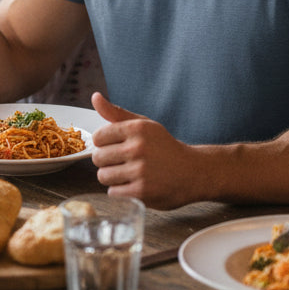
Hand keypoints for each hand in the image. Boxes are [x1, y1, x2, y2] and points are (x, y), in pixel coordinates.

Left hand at [90, 94, 198, 209]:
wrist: (192, 172)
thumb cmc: (164, 148)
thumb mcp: (144, 125)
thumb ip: (116, 113)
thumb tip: (95, 97)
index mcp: (136, 128)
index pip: (98, 137)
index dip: (105, 144)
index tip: (116, 146)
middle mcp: (138, 147)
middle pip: (98, 157)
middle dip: (107, 161)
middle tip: (124, 162)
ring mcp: (140, 170)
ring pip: (103, 176)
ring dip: (113, 177)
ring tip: (129, 174)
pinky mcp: (141, 191)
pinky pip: (113, 192)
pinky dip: (121, 191)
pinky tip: (135, 185)